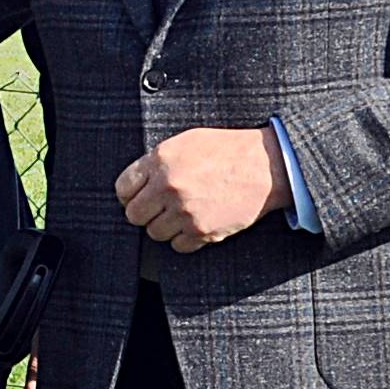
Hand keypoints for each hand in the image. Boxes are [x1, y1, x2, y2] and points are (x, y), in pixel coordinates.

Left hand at [116, 127, 289, 253]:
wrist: (265, 167)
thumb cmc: (226, 151)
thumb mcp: (186, 142)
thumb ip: (157, 161)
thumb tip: (135, 184)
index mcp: (161, 161)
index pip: (123, 188)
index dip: (129, 194)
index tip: (138, 196)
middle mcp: (169, 186)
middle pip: (134, 215)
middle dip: (145, 212)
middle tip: (160, 207)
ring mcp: (185, 211)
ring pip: (154, 233)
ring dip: (165, 226)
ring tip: (182, 213)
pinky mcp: (202, 231)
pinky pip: (178, 246)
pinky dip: (185, 238)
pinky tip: (196, 222)